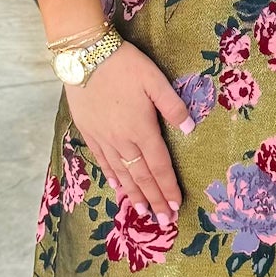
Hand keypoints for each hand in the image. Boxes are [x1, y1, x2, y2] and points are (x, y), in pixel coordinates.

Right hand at [65, 41, 193, 225]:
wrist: (84, 55)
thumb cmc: (124, 64)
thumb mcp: (155, 80)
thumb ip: (173, 106)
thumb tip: (191, 130)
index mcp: (142, 128)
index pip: (159, 166)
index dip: (169, 187)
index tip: (177, 206)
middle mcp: (123, 139)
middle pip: (142, 176)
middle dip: (154, 200)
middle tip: (164, 221)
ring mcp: (104, 138)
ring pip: (122, 173)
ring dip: (134, 195)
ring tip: (143, 213)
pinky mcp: (89, 132)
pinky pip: (103, 161)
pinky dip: (112, 177)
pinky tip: (118, 188)